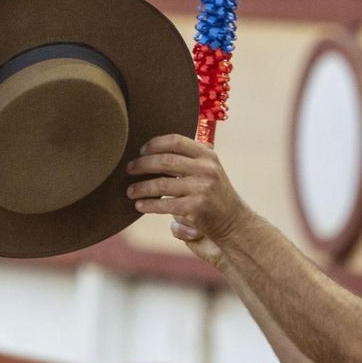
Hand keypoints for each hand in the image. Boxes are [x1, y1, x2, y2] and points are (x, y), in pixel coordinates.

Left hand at [125, 134, 250, 244]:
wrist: (233, 221)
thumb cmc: (213, 193)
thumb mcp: (208, 169)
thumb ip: (188, 158)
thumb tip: (152, 150)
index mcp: (207, 155)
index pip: (176, 141)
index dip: (155, 144)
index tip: (141, 151)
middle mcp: (206, 169)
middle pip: (165, 161)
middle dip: (142, 164)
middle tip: (129, 169)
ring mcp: (202, 189)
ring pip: (162, 185)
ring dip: (141, 187)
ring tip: (130, 191)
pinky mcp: (196, 208)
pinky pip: (165, 204)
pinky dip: (149, 204)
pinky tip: (140, 205)